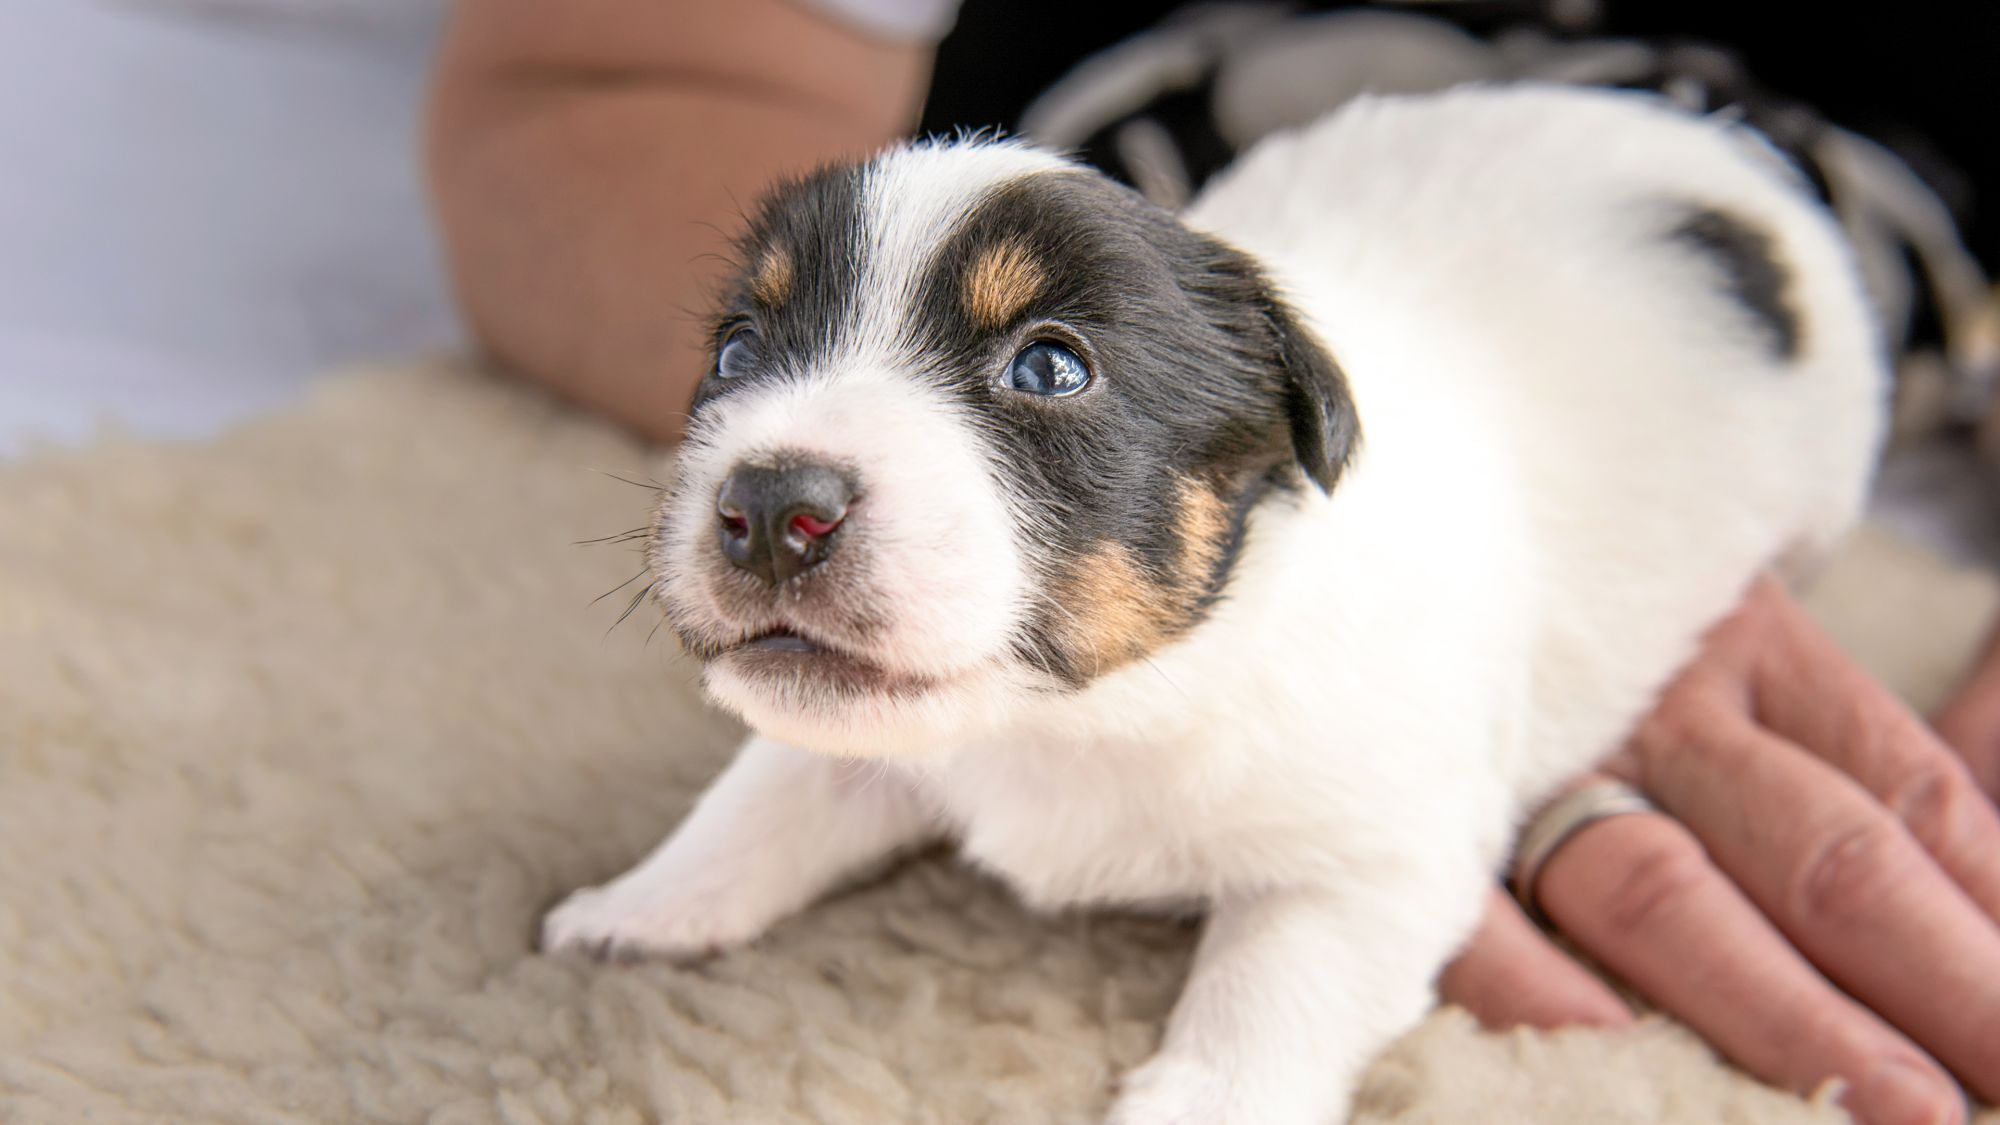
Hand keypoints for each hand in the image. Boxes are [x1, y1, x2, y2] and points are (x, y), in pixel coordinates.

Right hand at [1439, 576, 1999, 1124]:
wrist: (1424, 529)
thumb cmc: (1596, 628)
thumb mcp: (1737, 633)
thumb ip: (1860, 747)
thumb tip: (1976, 890)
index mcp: (1751, 642)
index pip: (1906, 796)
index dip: (1992, 918)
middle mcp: (1653, 698)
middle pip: (1819, 855)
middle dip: (1940, 988)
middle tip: (1995, 1097)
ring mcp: (1536, 755)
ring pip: (1667, 893)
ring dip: (1784, 1015)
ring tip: (1891, 1109)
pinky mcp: (1429, 802)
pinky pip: (1476, 909)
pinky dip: (1536, 986)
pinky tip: (1610, 1049)